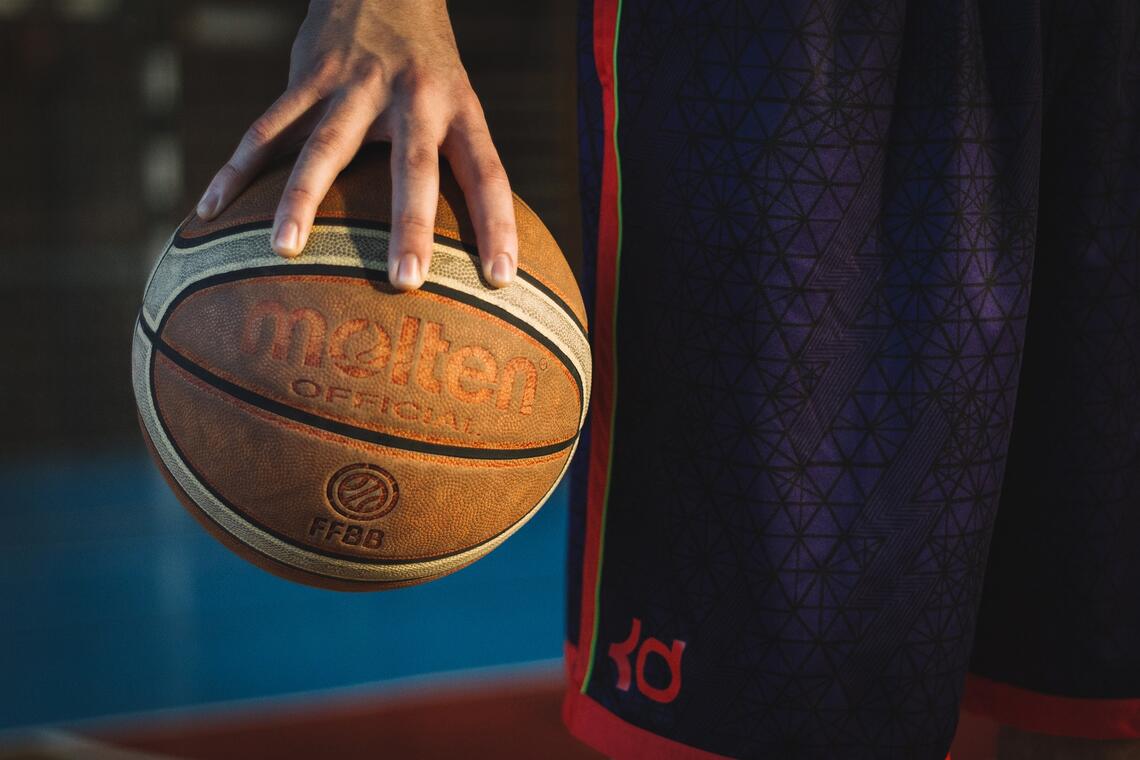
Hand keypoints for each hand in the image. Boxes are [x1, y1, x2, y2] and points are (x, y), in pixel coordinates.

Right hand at [195, 0, 517, 290]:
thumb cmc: (428, 66)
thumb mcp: (459, 100)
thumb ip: (460, 160)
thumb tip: (473, 241)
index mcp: (457, 108)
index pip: (488, 171)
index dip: (497, 223)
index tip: (501, 279)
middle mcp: (412, 96)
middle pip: (413, 166)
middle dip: (410, 224)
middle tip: (406, 279)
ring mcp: (355, 85)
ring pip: (325, 147)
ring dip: (303, 199)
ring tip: (285, 249)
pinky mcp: (307, 77)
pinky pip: (265, 129)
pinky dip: (237, 171)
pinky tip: (210, 213)